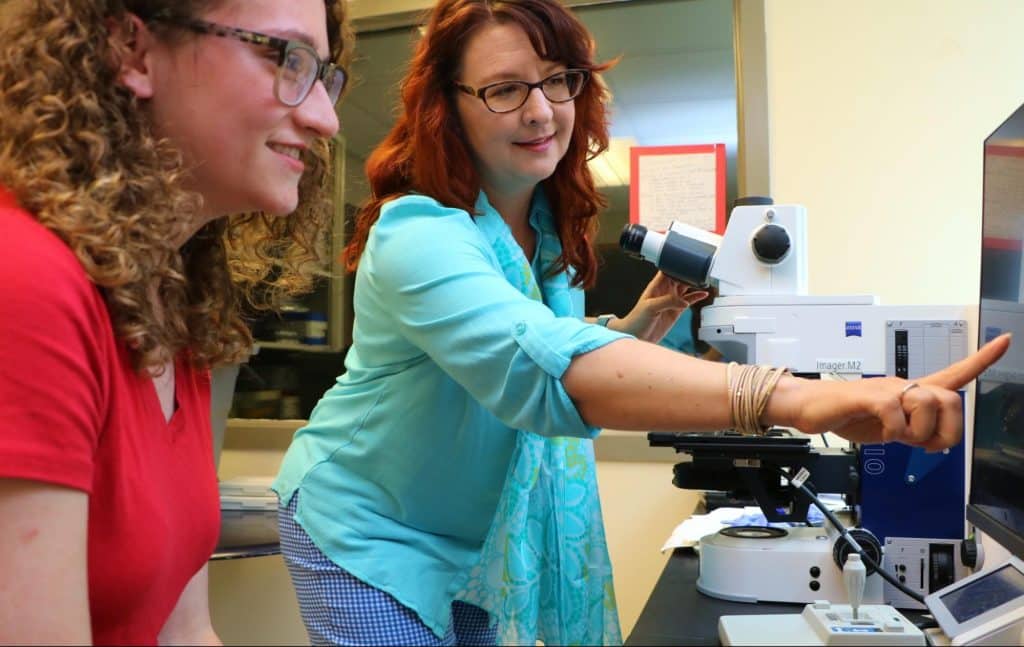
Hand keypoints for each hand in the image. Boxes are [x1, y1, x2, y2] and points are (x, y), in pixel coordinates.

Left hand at [617, 272, 709, 342]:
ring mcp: (671, 301)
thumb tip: (683, 301)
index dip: (676, 264)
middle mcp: (664, 291)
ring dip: (693, 284)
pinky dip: (696, 297)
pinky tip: (702, 294)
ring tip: (703, 280)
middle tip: (699, 271)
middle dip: (688, 273)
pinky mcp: (676, 310)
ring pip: (685, 288)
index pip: (667, 270)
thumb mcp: (650, 307)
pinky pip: (689, 301)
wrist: (636, 336)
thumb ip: (667, 301)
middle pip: (679, 277)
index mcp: (656, 286)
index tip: (686, 261)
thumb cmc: (636, 319)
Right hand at [770, 333, 1010, 449]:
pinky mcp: (868, 396)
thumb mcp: (888, 428)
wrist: (808, 406)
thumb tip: (936, 443)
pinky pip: (897, 415)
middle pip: (951, 399)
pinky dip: (894, 432)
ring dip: (919, 432)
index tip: (1006, 340)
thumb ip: (913, 431)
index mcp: (910, 393)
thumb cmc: (846, 414)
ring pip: (929, 405)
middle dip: (948, 431)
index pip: (954, 373)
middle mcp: (903, 386)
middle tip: (927, 446)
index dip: (982, 359)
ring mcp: (886, 389)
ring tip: (898, 438)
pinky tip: (881, 433)